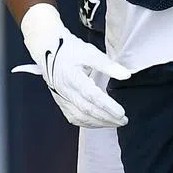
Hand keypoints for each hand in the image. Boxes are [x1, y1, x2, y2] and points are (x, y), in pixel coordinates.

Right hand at [12, 3, 130, 128]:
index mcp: (71, 76)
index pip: (92, 96)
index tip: (121, 113)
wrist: (46, 49)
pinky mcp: (60, 100)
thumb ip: (107, 65)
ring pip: (79, 116)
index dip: (107, 106)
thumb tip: (125, 75)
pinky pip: (72, 117)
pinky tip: (98, 122)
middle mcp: (64, 89)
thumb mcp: (89, 52)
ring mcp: (61, 97)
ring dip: (98, 123)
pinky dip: (87, 123)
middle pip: (87, 110)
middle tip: (123, 120)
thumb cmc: (68, 49)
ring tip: (114, 123)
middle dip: (107, 118)